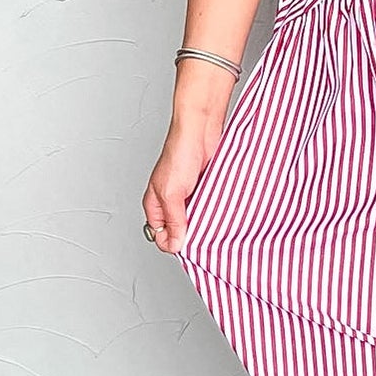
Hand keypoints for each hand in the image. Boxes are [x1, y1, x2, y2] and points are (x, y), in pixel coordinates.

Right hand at [143, 115, 225, 253]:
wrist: (201, 131)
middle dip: (191, 233)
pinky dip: (213, 210)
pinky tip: (220, 209)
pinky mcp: (202, 188)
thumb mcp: (172, 193)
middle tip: (204, 232)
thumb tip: (174, 245)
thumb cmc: (180, 153)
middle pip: (179, 229)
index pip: (160, 235)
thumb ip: (174, 220)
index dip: (174, 242)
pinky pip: (207, 206)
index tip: (189, 242)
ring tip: (212, 219)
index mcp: (155, 204)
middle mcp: (169, 201)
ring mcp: (187, 194)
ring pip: (195, 219)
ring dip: (204, 221)